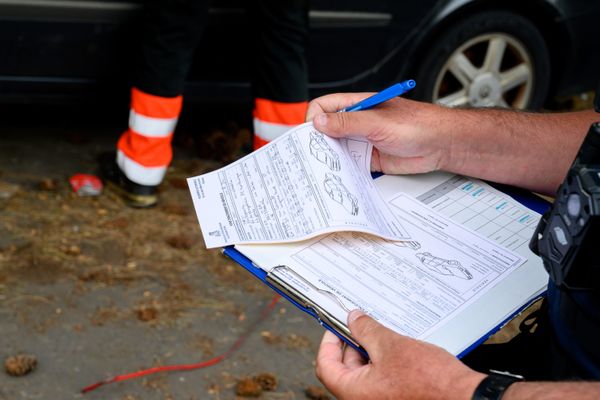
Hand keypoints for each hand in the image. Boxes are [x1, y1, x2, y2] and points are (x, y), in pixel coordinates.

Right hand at [306, 93, 453, 174]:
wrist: (440, 145)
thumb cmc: (417, 124)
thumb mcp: (378, 122)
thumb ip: (348, 122)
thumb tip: (319, 122)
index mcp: (357, 105)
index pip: (325, 107)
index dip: (314, 118)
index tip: (312, 133)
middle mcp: (357, 122)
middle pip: (327, 129)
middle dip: (318, 140)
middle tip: (313, 153)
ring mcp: (362, 141)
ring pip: (336, 148)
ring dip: (330, 157)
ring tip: (324, 167)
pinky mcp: (370, 159)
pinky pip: (350, 164)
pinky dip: (343, 170)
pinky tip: (340, 175)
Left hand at [316, 310, 484, 399]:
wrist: (464, 397)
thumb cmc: (430, 380)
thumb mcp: (391, 345)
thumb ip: (366, 330)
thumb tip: (353, 319)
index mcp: (354, 393)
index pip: (326, 366)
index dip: (328, 342)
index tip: (336, 326)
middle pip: (345, 369)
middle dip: (353, 344)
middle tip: (362, 324)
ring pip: (365, 373)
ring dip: (371, 351)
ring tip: (384, 334)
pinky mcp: (396, 398)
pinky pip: (381, 379)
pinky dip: (384, 362)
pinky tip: (397, 346)